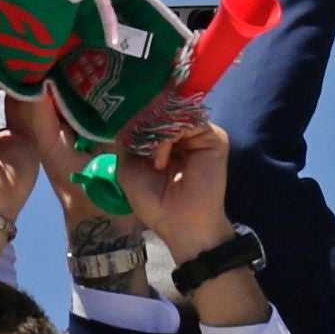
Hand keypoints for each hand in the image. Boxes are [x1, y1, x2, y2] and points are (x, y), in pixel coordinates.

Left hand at [106, 112, 236, 252]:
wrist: (181, 224)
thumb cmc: (154, 201)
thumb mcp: (128, 166)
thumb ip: (127, 139)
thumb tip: (123, 113)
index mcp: (165, 138)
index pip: (152, 113)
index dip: (136, 114)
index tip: (120, 122)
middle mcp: (183, 132)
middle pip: (163, 109)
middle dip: (144, 121)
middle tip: (131, 140)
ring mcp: (199, 133)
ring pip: (174, 113)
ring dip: (155, 134)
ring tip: (150, 161)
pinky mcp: (213, 137)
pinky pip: (188, 122)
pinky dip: (167, 137)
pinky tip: (160, 161)